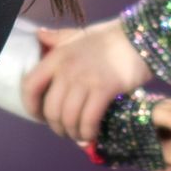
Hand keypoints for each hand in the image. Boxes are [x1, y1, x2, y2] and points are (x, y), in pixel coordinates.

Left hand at [22, 19, 151, 143]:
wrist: (140, 37)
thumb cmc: (109, 36)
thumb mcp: (79, 34)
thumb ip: (58, 38)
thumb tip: (38, 35)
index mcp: (56, 57)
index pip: (29, 86)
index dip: (31, 106)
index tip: (40, 116)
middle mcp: (66, 69)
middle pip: (51, 110)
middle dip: (56, 127)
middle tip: (66, 131)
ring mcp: (85, 80)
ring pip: (68, 119)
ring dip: (72, 133)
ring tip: (79, 135)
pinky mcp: (104, 89)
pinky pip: (89, 120)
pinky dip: (88, 133)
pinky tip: (91, 135)